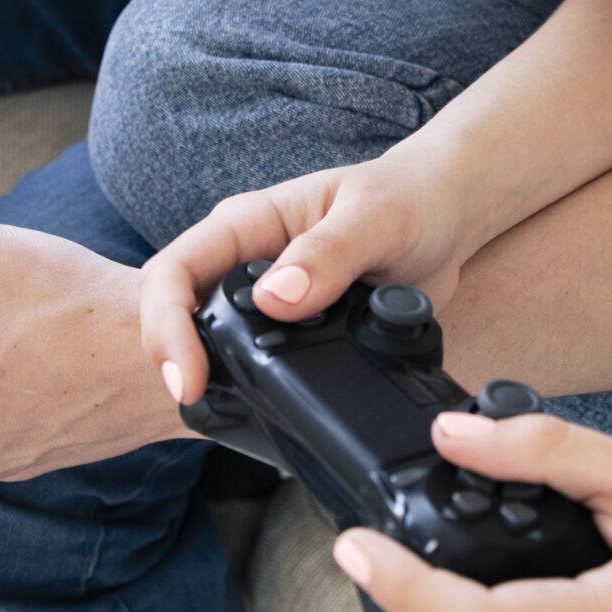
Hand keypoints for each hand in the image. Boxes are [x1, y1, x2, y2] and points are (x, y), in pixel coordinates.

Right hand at [139, 151, 479, 402]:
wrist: (444, 217)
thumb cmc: (409, 198)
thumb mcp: (376, 217)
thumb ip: (330, 253)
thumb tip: (277, 298)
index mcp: (247, 224)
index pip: (175, 271)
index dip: (167, 326)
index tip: (187, 377)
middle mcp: (244, 263)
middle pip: (176, 314)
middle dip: (173, 359)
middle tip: (193, 401)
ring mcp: (264, 301)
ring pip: (209, 345)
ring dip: (210, 379)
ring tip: (224, 413)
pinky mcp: (291, 333)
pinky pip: (254, 365)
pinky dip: (252, 390)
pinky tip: (267, 413)